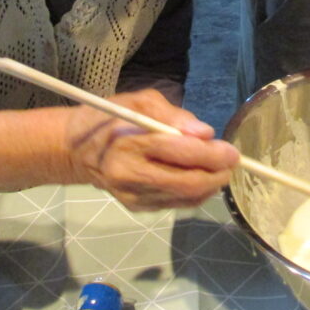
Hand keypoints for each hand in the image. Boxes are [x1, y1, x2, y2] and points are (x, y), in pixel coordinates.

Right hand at [66, 88, 239, 210]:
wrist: (77, 150)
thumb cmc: (110, 119)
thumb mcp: (138, 101)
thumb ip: (173, 114)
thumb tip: (205, 133)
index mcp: (129, 145)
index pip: (179, 153)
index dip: (211, 155)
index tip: (232, 151)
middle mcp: (130, 176)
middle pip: (187, 183)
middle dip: (217, 175)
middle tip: (231, 162)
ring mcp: (134, 197)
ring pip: (186, 198)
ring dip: (210, 185)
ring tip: (218, 168)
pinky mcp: (137, 208)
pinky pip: (177, 204)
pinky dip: (195, 193)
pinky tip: (200, 178)